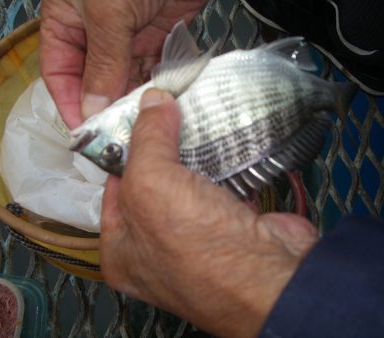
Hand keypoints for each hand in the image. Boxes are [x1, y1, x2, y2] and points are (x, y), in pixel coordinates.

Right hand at [40, 0, 207, 128]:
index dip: (69, 102)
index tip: (84, 130)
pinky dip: (157, 87)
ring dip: (134, 101)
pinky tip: (160, 104)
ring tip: (141, 125)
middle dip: (106, 107)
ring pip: (127, 80)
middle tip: (119, 135)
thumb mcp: (107, 12)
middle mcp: (97, 33)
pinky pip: (155, 70)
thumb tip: (93, 106)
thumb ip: (102, 61)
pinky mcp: (159, 37)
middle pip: (96, 81)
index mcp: (68, 22)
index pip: (60, 72)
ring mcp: (129, 35)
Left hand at [100, 89, 317, 336]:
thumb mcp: (152, 184)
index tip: (137, 115)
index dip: (123, 150)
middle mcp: (156, 249)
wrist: (269, 276)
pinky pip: (221, 186)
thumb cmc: (193, 241)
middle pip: (154, 184)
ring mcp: (198, 239)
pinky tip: (224, 136)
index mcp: (122, 250)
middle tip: (169, 109)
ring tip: (196, 113)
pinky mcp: (232, 225)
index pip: (114, 188)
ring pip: (190, 184)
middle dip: (163, 147)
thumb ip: (147, 139)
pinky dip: (224, 163)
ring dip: (194, 153)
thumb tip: (152, 99)